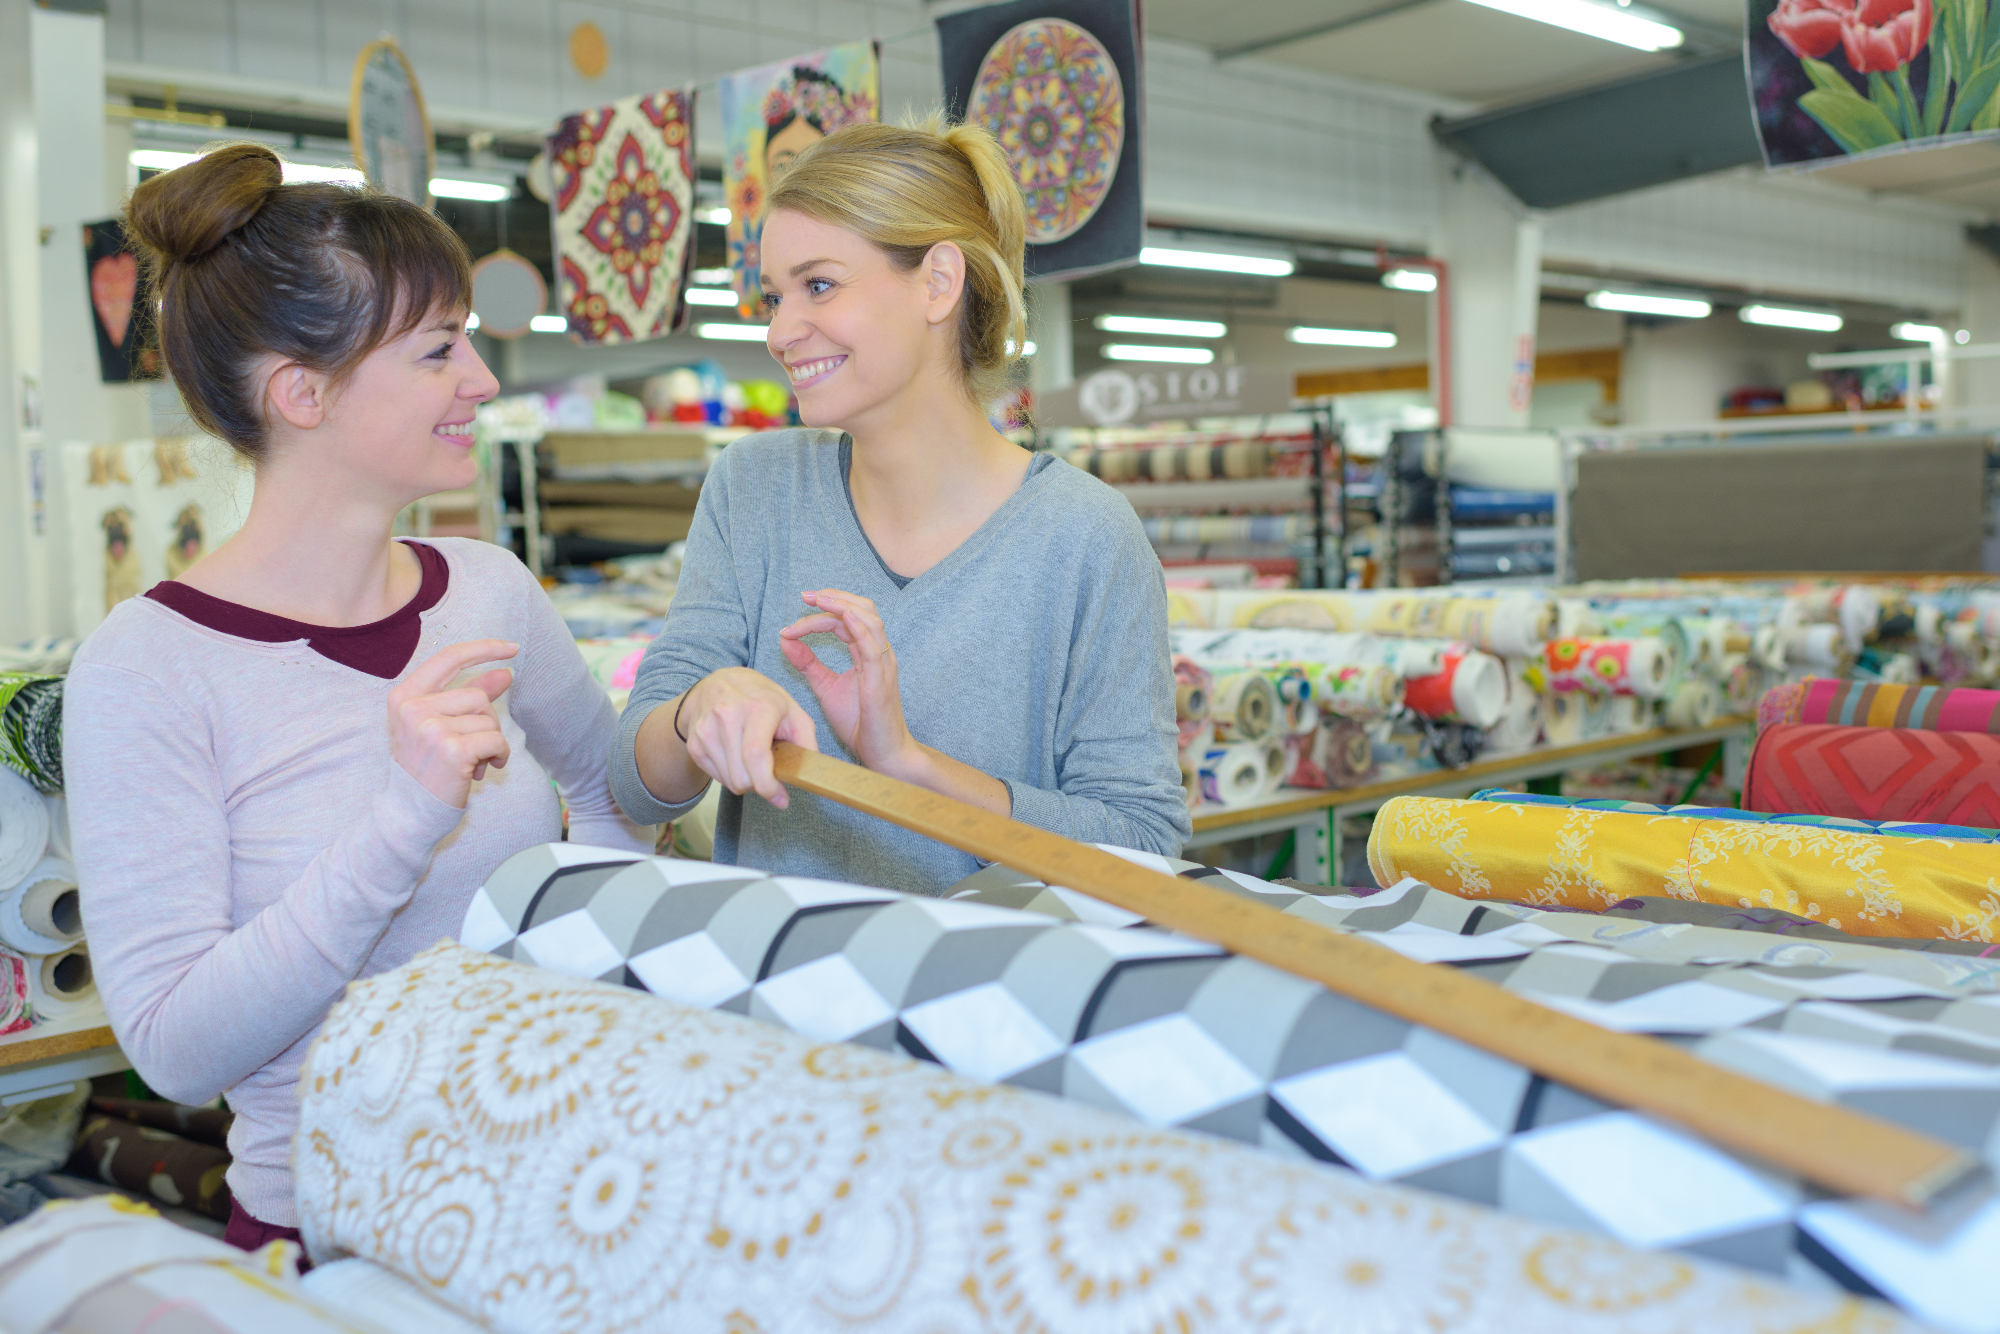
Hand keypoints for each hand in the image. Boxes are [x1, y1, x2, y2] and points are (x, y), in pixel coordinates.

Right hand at [388, 640, 516, 808]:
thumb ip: (469, 696)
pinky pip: (496, 740)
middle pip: (477, 696)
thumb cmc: (427, 768)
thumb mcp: (440, 726)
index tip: (512, 647)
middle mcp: (413, 708)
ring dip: (491, 741)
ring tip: (471, 761)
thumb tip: (505, 672)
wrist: (411, 814)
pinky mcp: (452, 749)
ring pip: (489, 719)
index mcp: (404, 696)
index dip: (483, 648)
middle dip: (486, 721)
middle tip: (470, 747)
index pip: (448, 658)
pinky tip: (483, 769)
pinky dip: (499, 755)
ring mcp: (431, 728)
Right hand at [679, 667, 818, 808]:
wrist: (720, 683)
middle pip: (742, 776)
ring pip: (729, 781)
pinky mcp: (695, 742)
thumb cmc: (762, 698)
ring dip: (745, 780)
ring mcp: (706, 729)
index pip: (755, 755)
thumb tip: (810, 773)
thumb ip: (806, 741)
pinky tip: (737, 756)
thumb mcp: (793, 710)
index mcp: (757, 708)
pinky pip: (716, 777)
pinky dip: (730, 775)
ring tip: (752, 760)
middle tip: (768, 773)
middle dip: (760, 785)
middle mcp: (727, 715)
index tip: (781, 799)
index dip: (768, 785)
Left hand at [779, 589, 919, 777]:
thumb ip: (808, 663)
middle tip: (806, 596)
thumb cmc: (859, 723)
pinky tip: (843, 617)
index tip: (795, 615)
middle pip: (862, 609)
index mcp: (866, 652)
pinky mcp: (881, 680)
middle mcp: (878, 652)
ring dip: (843, 606)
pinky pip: (873, 646)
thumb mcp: (826, 687)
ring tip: (819, 600)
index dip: (823, 611)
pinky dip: (859, 628)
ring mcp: (883, 664)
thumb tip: (785, 639)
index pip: (846, 619)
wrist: (882, 754)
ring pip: (869, 620)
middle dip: (834, 598)